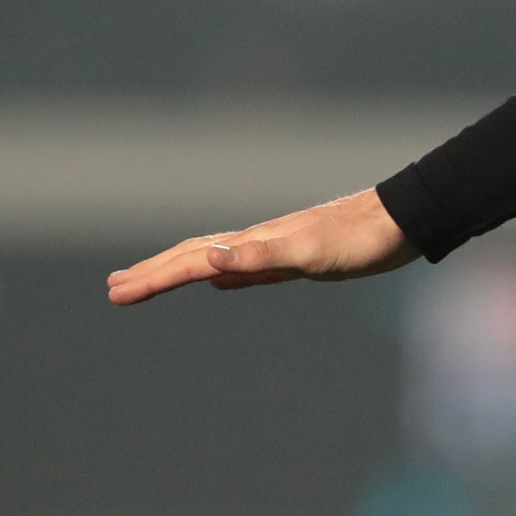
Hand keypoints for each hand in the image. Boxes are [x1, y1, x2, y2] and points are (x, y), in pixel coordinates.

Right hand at [107, 188, 419, 305]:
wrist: (402, 222)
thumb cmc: (359, 239)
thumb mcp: (309, 254)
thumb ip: (259, 259)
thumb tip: (208, 261)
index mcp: (254, 243)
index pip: (190, 262)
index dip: (153, 278)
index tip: (117, 293)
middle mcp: (259, 243)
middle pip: (192, 257)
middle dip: (152, 273)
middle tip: (114, 288)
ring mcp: (277, 250)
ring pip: (214, 261)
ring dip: (178, 271)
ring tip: (149, 280)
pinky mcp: (299, 259)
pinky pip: (247, 270)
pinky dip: (224, 275)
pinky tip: (220, 280)